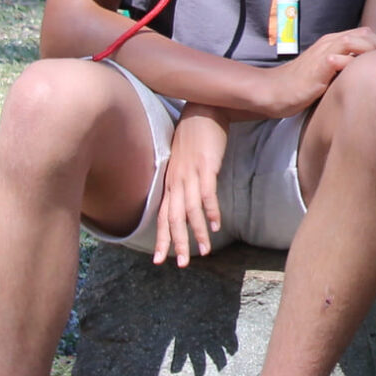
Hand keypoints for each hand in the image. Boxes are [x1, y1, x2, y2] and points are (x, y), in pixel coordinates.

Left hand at [154, 109, 227, 266]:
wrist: (203, 110)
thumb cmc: (195, 135)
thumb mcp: (184, 161)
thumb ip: (184, 180)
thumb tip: (188, 198)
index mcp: (171, 182)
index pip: (164, 216)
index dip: (162, 238)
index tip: (160, 260)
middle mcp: (176, 182)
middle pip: (174, 219)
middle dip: (175, 244)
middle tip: (178, 265)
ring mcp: (190, 175)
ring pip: (190, 211)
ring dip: (196, 234)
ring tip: (203, 252)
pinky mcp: (206, 166)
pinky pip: (206, 193)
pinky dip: (210, 211)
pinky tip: (215, 226)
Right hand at [253, 26, 375, 117]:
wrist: (273, 91)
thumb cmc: (300, 86)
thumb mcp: (327, 74)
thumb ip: (343, 68)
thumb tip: (367, 74)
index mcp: (333, 42)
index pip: (366, 35)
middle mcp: (330, 42)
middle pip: (366, 34)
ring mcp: (324, 51)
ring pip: (357, 40)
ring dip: (374, 51)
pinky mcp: (320, 64)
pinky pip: (343, 53)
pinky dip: (357, 59)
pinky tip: (365, 72)